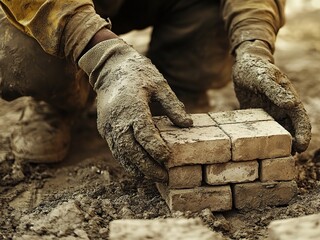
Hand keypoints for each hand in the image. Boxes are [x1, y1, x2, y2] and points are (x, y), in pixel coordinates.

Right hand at [79, 38, 192, 181]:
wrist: (109, 68)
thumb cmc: (138, 74)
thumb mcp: (160, 84)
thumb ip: (173, 105)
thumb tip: (187, 124)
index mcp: (133, 107)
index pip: (145, 135)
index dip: (157, 150)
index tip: (169, 159)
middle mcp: (118, 120)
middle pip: (132, 151)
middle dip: (148, 167)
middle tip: (164, 177)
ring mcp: (109, 126)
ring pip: (122, 154)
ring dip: (137, 168)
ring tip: (154, 177)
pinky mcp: (105, 129)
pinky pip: (116, 150)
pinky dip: (127, 162)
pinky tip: (140, 169)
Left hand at [233, 40, 310, 152]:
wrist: (243, 64)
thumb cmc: (256, 68)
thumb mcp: (264, 78)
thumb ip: (276, 91)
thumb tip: (292, 104)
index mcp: (290, 100)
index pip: (301, 121)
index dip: (303, 135)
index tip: (301, 147)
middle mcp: (282, 110)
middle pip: (291, 132)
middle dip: (291, 146)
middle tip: (285, 159)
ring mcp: (270, 115)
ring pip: (278, 134)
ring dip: (278, 145)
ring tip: (273, 158)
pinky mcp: (258, 118)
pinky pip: (262, 132)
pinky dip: (262, 141)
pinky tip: (256, 150)